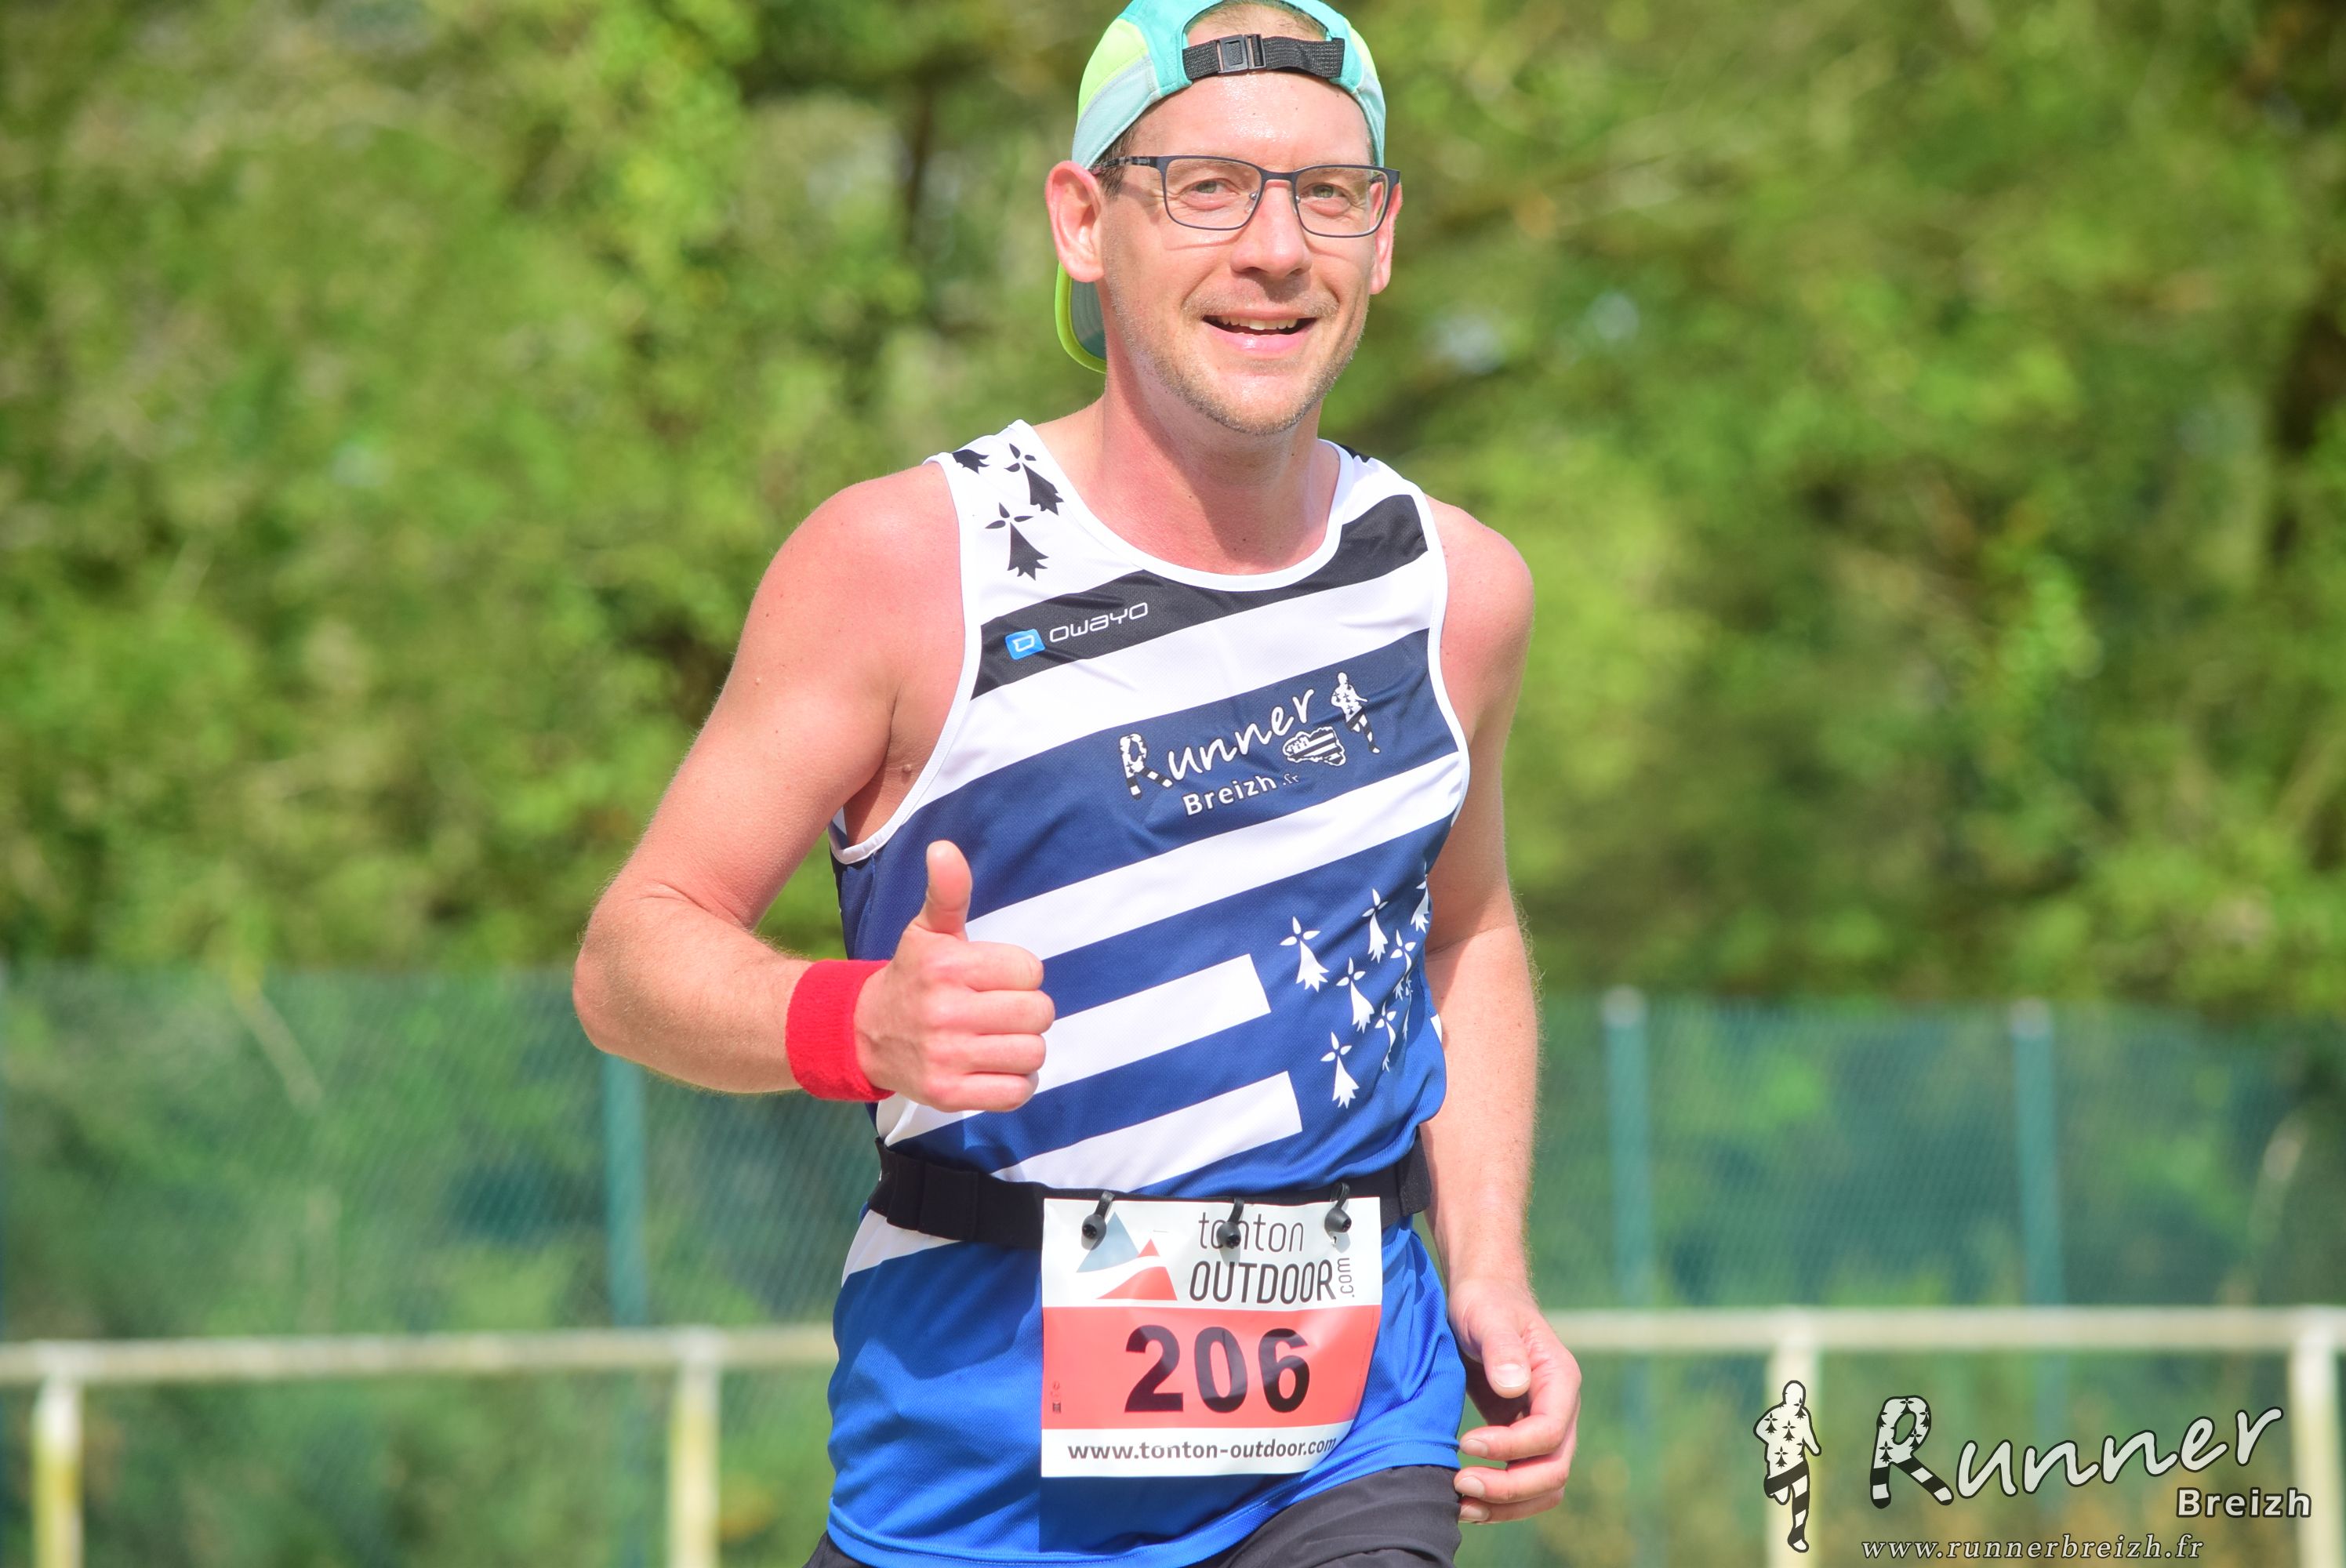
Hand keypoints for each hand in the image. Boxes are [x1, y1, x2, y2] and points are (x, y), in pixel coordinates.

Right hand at [854, 840, 1053, 1110]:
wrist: (866, 1034)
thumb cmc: (914, 976)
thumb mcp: (928, 930)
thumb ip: (947, 890)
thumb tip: (944, 848)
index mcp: (947, 965)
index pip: (1031, 970)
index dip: (1019, 974)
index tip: (993, 978)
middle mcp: (944, 1011)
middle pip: (1039, 1013)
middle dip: (1026, 1011)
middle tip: (998, 1010)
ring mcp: (945, 1056)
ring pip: (1032, 1053)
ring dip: (1023, 1048)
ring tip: (996, 1039)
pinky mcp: (947, 1094)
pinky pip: (1016, 1093)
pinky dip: (1016, 1083)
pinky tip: (994, 1067)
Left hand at [1449, 1276, 1580, 1523]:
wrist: (1482, 1298)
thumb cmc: (1485, 1302)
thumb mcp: (1488, 1316)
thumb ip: (1502, 1348)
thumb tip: (1514, 1386)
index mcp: (1559, 1380)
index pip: (1550, 1432)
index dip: (1510, 1447)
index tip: (1465, 1443)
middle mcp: (1560, 1410)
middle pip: (1553, 1470)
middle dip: (1509, 1487)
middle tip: (1460, 1484)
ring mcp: (1543, 1428)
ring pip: (1543, 1486)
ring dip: (1506, 1504)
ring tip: (1459, 1505)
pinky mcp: (1522, 1439)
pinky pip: (1523, 1481)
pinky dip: (1499, 1499)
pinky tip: (1463, 1499)